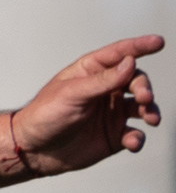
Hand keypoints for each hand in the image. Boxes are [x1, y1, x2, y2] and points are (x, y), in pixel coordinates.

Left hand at [11, 35, 161, 172]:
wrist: (33, 150)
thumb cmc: (44, 115)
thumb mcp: (72, 93)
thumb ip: (103, 80)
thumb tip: (131, 62)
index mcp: (92, 72)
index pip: (120, 54)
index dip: (140, 46)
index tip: (158, 42)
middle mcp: (105, 89)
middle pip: (136, 81)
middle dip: (144, 87)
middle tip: (145, 98)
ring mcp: (111, 113)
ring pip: (142, 107)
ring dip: (150, 111)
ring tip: (151, 118)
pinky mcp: (114, 135)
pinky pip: (135, 134)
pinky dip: (138, 137)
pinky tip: (132, 142)